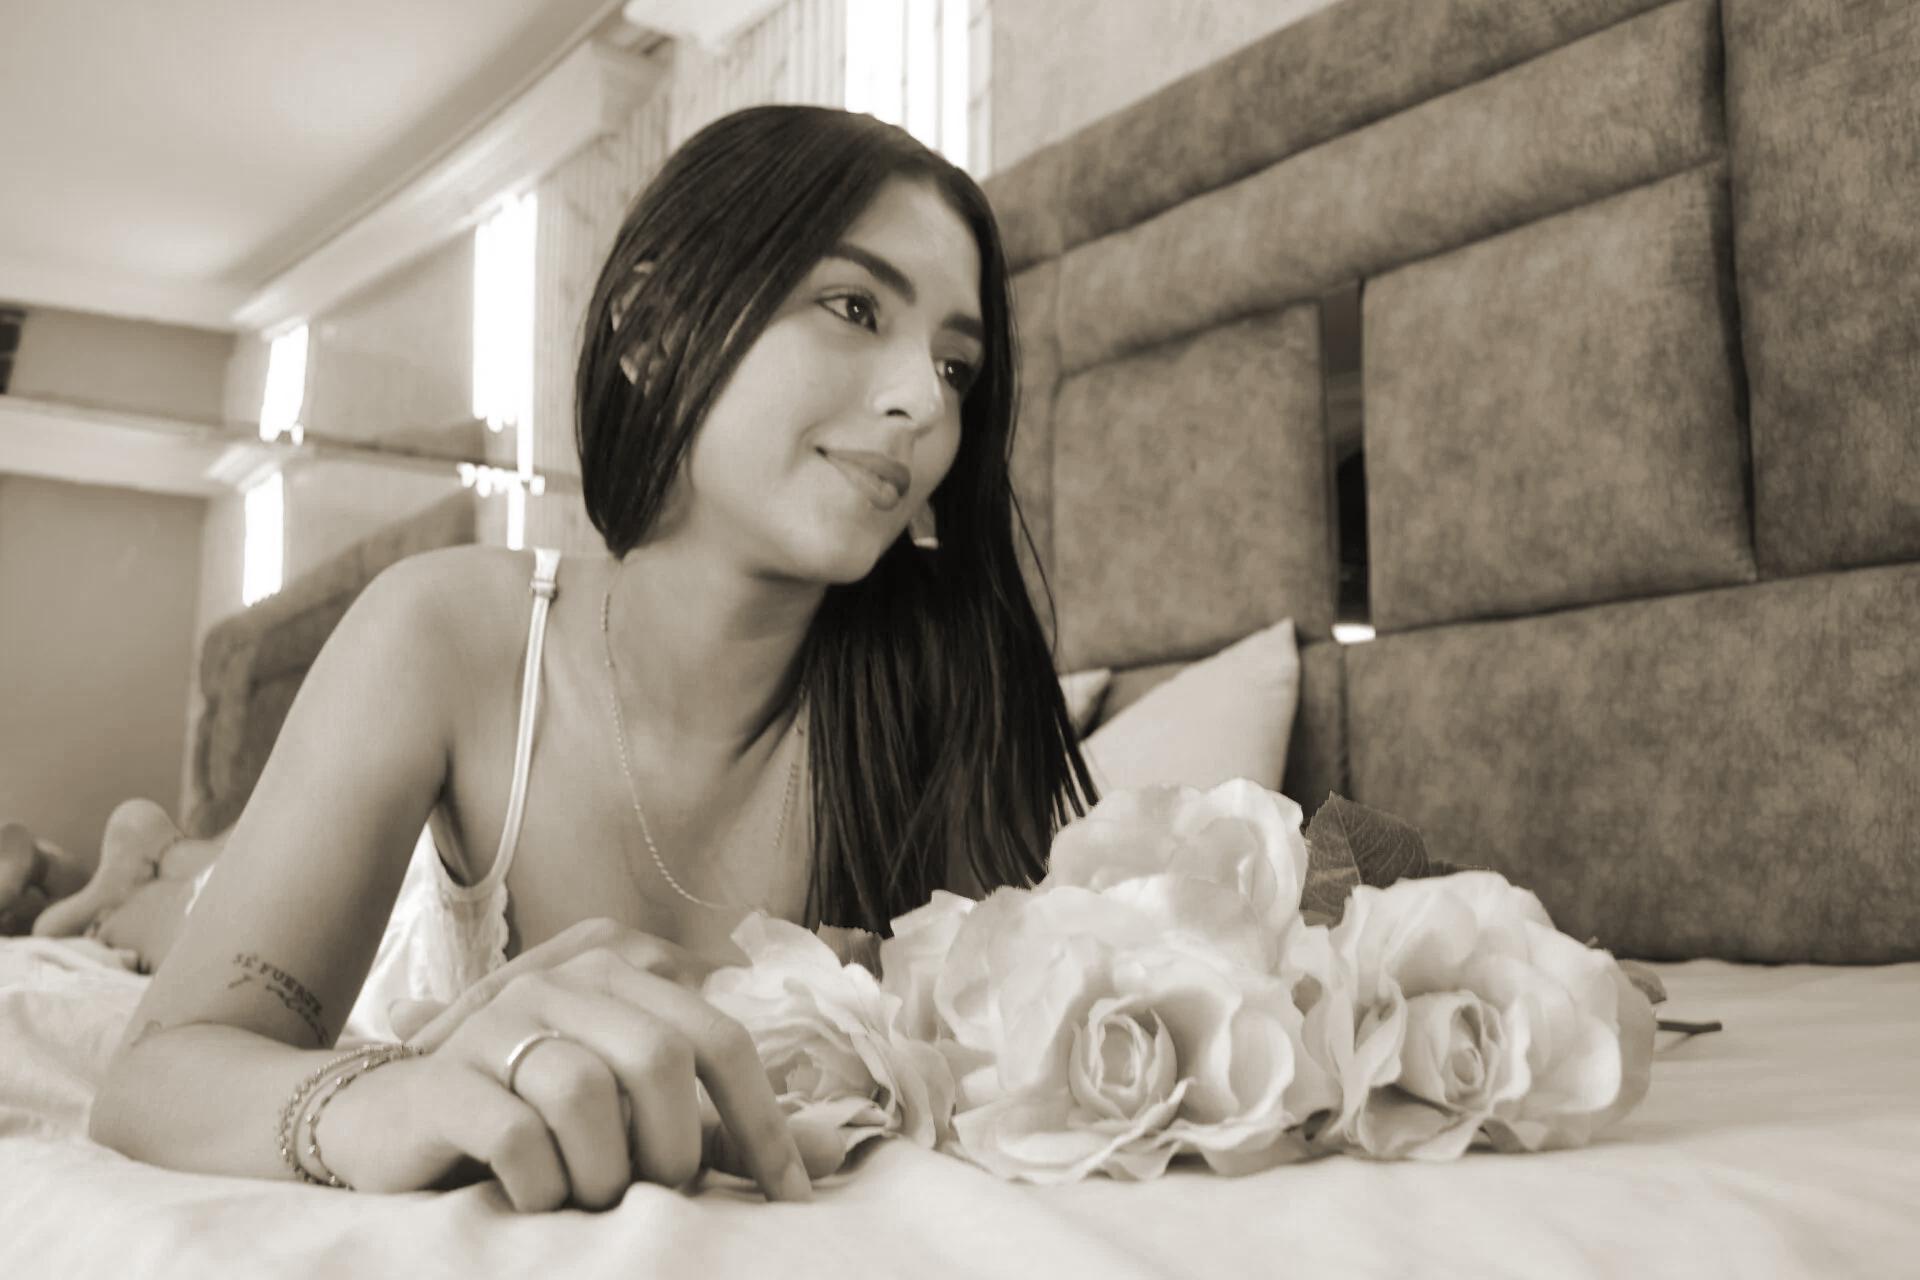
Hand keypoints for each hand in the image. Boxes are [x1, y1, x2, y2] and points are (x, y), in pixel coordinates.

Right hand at [328, 919, 812, 1210]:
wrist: (385, 1123)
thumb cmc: (531, 1117)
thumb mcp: (625, 1104)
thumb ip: (705, 1115)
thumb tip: (815, 1155)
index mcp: (621, 968)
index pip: (723, 1038)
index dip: (764, 1122)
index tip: (791, 1198)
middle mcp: (563, 976)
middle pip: (665, 1058)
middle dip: (677, 1149)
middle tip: (659, 1198)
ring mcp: (498, 1018)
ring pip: (589, 1094)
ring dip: (602, 1173)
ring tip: (586, 1197)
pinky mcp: (443, 1077)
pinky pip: (520, 1138)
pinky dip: (541, 1187)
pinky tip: (532, 1196)